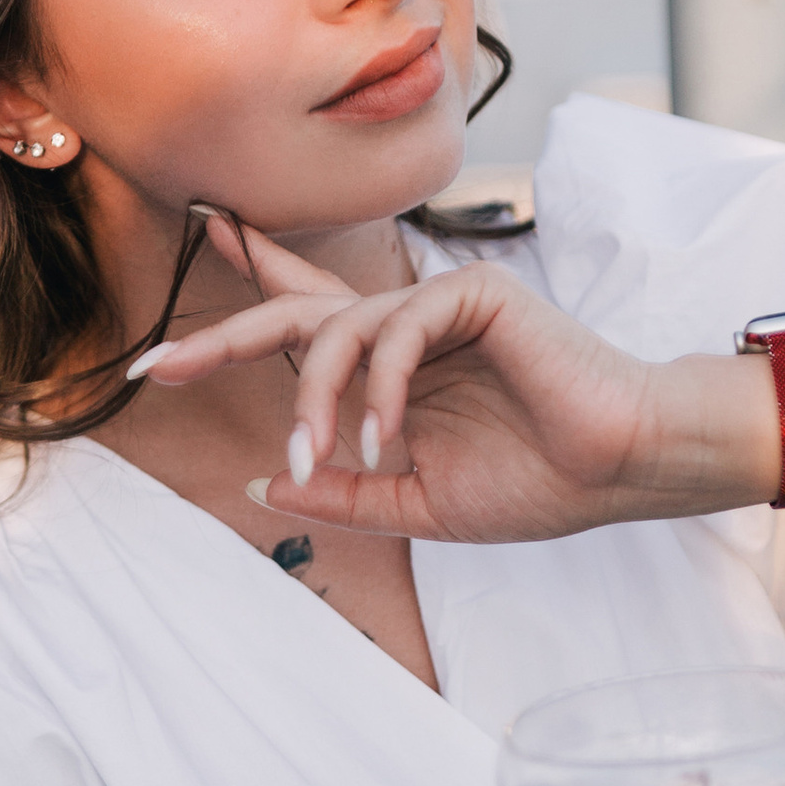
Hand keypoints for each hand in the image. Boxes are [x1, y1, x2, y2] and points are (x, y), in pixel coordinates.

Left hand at [129, 220, 766, 540]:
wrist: (622, 471)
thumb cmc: (538, 483)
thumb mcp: (416, 505)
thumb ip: (342, 492)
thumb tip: (261, 481)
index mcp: (396, 366)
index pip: (307, 319)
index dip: (249, 291)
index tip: (187, 280)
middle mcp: (410, 326)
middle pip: (298, 313)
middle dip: (224, 336)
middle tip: (162, 365)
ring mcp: (441, 304)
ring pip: (341, 330)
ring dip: (315, 400)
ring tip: (314, 457)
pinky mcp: (476, 295)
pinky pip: (400, 330)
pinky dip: (381, 387)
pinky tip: (384, 439)